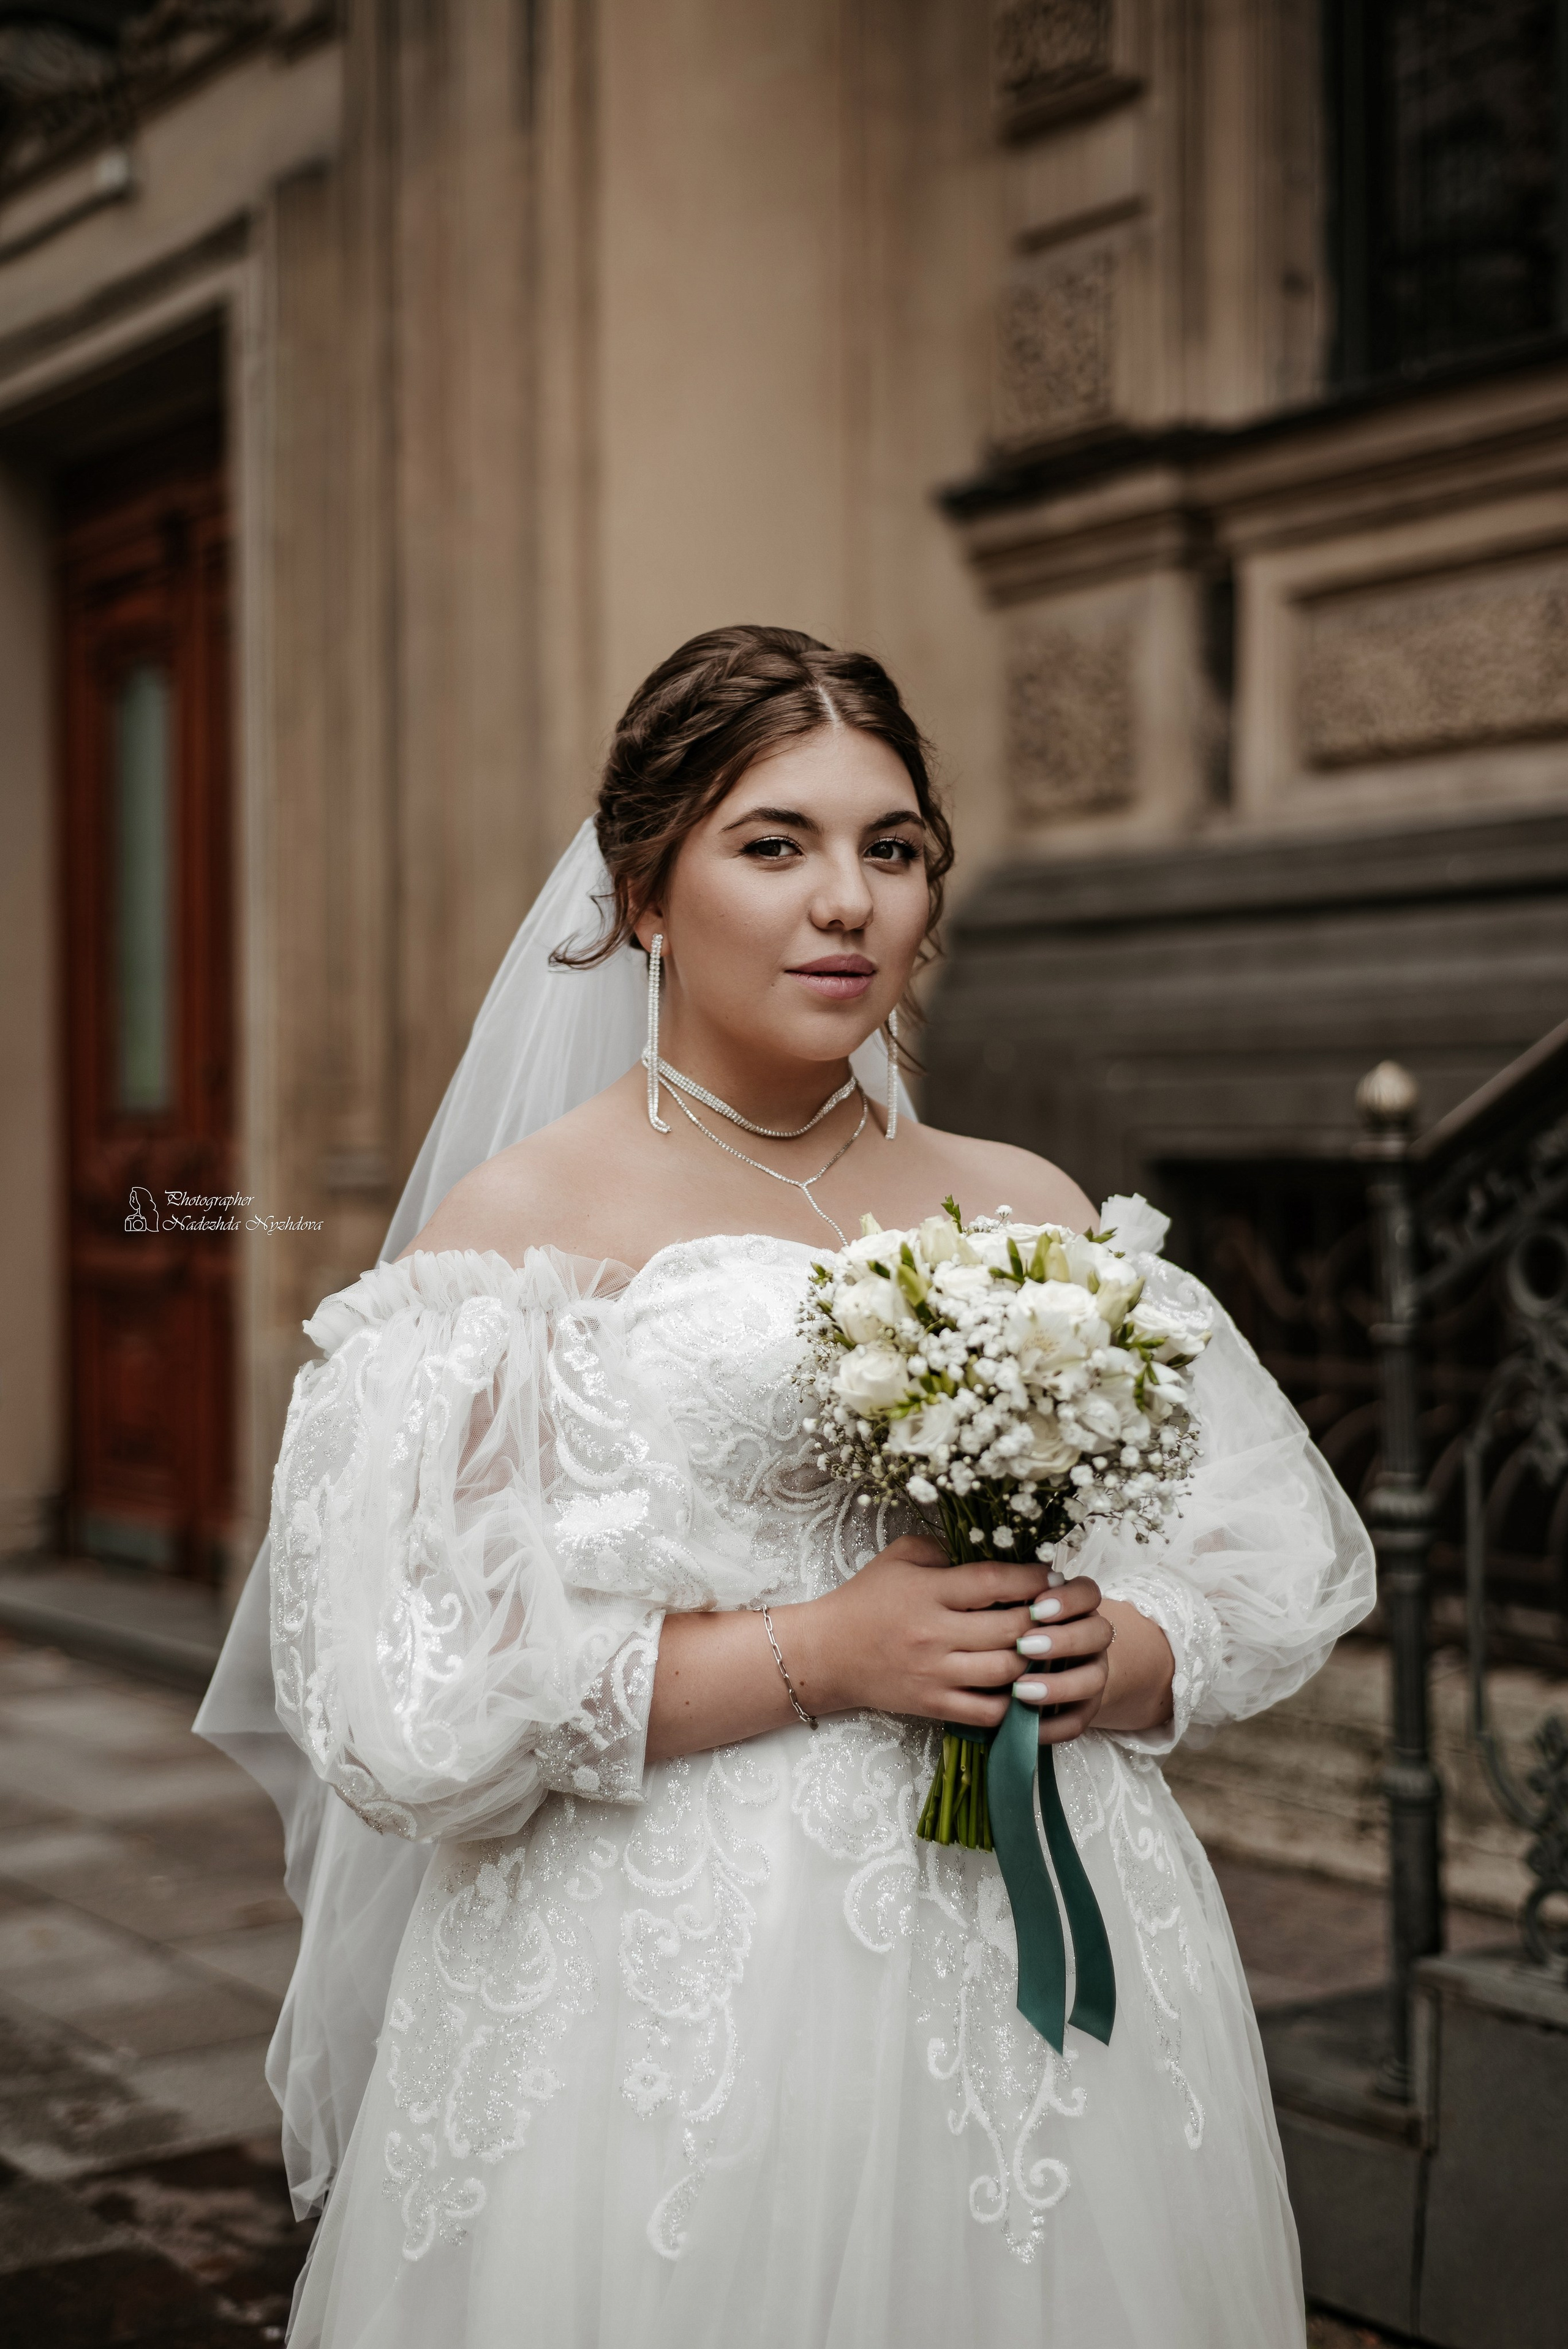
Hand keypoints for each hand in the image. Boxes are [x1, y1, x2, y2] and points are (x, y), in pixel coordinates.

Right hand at [793, 1534, 1064, 1730]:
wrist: (827, 1653)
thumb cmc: (866, 1599)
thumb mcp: (900, 1558)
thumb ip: (945, 1549)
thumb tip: (995, 1552)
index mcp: (928, 1592)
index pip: (994, 1582)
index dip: (1032, 1578)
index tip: (1051, 1576)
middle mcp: (934, 1634)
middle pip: (1011, 1629)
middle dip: (1042, 1620)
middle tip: (1053, 1613)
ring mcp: (935, 1674)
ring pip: (1007, 1672)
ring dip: (1032, 1660)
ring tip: (1039, 1647)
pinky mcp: (933, 1706)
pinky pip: (989, 1711)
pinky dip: (1012, 1701)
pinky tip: (1018, 1684)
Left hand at [1010, 1574, 1113, 1745]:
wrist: (1042, 1665)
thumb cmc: (1014, 1623)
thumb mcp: (1006, 1603)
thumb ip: (999, 1589)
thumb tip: (959, 1572)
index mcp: (1076, 1605)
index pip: (1087, 1593)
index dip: (1068, 1599)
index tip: (1036, 1605)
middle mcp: (1091, 1637)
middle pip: (1098, 1633)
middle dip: (1064, 1639)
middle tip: (1025, 1646)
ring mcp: (1091, 1673)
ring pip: (1094, 1679)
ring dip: (1060, 1685)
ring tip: (1021, 1689)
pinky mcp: (1083, 1709)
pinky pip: (1077, 1721)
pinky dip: (1053, 1725)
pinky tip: (1027, 1726)